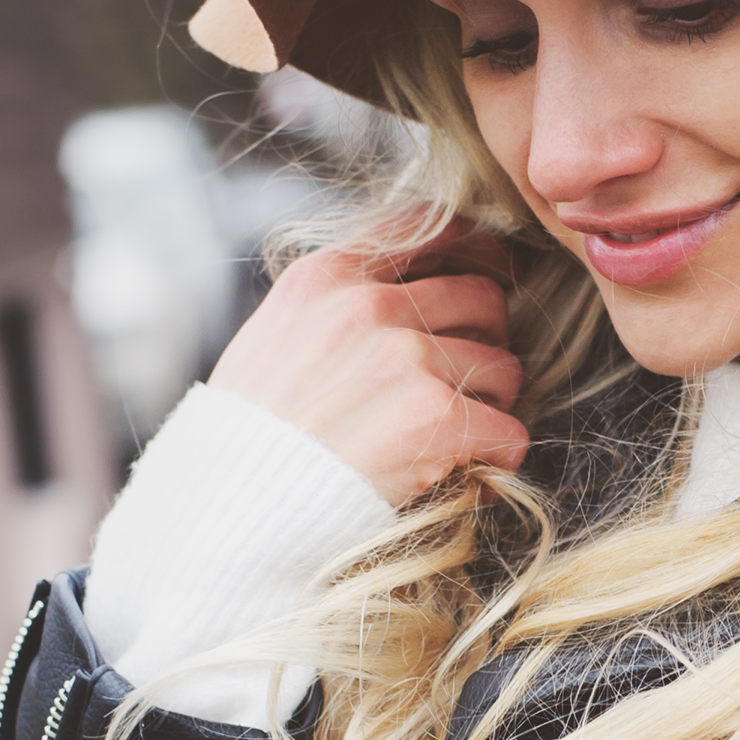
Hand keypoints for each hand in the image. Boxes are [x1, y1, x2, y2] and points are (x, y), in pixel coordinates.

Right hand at [208, 220, 525, 507]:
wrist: (231, 511)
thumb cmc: (248, 439)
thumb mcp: (273, 338)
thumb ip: (334, 306)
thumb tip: (413, 299)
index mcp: (325, 276)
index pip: (429, 228)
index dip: (476, 251)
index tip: (492, 273)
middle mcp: (368, 305)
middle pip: (483, 299)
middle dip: (486, 344)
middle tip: (467, 388)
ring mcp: (406, 358)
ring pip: (503, 369)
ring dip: (490, 409)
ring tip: (455, 442)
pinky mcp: (436, 416)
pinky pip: (508, 432)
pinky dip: (497, 460)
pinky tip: (470, 477)